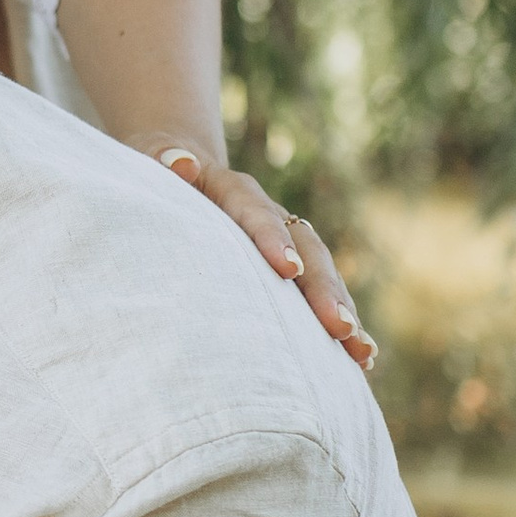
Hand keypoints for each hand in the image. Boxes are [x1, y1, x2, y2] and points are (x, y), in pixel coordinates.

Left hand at [149, 146, 374, 369]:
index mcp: (235, 190)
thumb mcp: (155, 157)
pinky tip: (358, 360)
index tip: (287, 269)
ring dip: (342, 310)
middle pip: (305, 248)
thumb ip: (165, 159)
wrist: (183, 166)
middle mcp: (270, 214)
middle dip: (323, 289)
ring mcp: (285, 239)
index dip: (272, 239)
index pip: (257, 213)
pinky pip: (320, 293)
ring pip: (322, 274)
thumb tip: (183, 165)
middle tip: (339, 327)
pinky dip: (339, 322)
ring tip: (361, 351)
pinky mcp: (290, 265)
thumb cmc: (160, 171)